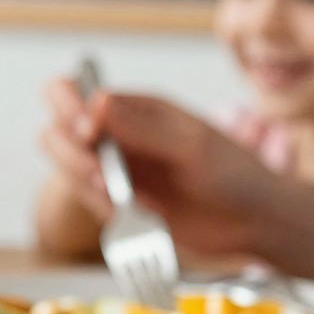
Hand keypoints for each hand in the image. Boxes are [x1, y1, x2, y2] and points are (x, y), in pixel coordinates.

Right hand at [39, 81, 275, 256]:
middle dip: (69, 154)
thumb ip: (142, 128)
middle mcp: (120, 135)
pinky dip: (105, 211)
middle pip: (58, 130)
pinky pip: (92, 204)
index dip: (68, 108)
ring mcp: (119, 170)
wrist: (255, 222)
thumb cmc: (236, 174)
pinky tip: (141, 214)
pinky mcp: (123, 204)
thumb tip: (97, 102)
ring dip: (85, 184)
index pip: (75, 91)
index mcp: (137, 108)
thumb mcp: (192, 147)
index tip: (88, 134)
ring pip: (69, 168)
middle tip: (101, 175)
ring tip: (124, 199)